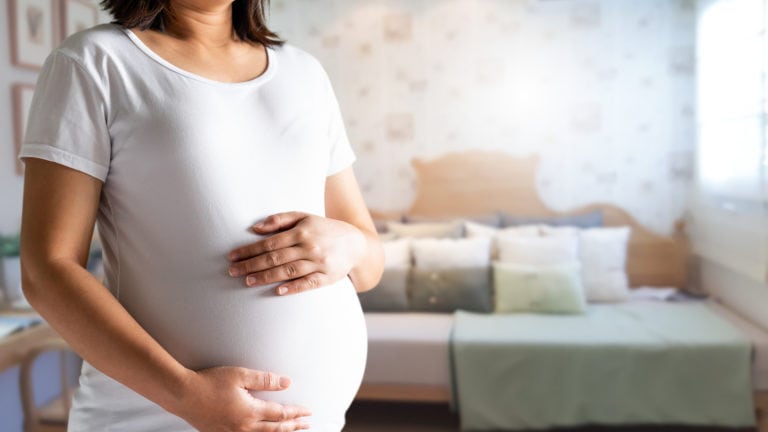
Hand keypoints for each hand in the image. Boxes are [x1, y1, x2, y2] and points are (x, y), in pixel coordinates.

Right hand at [173, 366, 310, 431]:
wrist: (182, 394)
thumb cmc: (208, 382)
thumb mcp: (240, 375)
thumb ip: (265, 379)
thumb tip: (286, 382)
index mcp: (250, 412)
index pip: (280, 414)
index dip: (296, 413)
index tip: (307, 412)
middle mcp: (243, 427)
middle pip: (275, 429)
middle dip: (293, 426)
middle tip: (306, 424)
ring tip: (291, 431)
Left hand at [227, 211, 365, 294]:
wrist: (356, 244)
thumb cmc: (325, 229)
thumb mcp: (305, 217)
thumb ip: (280, 220)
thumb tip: (255, 228)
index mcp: (302, 231)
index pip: (270, 242)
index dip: (249, 250)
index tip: (232, 256)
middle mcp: (310, 247)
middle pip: (275, 257)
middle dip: (251, 264)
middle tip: (232, 271)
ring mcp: (319, 263)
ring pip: (288, 271)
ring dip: (266, 277)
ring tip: (248, 281)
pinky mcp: (327, 277)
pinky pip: (308, 284)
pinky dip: (293, 288)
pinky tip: (278, 291)